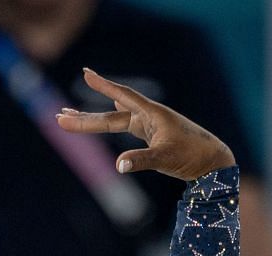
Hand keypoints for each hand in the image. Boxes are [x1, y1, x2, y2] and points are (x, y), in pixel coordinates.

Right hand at [56, 68, 234, 181]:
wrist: (212, 161)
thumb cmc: (192, 156)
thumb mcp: (166, 158)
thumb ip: (142, 161)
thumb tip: (118, 166)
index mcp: (152, 114)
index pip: (123, 95)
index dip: (103, 85)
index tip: (86, 73)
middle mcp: (148, 116)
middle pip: (110, 115)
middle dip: (85, 117)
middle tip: (59, 116)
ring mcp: (149, 125)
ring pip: (114, 121)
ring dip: (92, 121)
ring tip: (67, 117)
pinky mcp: (151, 135)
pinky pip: (125, 126)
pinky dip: (110, 122)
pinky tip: (104, 112)